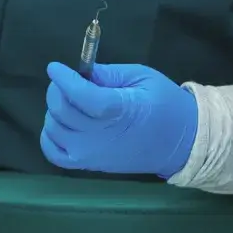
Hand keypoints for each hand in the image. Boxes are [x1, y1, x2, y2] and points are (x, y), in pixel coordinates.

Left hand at [40, 61, 198, 179]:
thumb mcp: (142, 78)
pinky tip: (61, 126)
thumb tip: (82, 72)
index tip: (55, 67)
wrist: (183, 144)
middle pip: (62, 111)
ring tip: (70, 103)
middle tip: (67, 82)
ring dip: (55, 112)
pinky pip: (54, 154)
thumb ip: (109, 73)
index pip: (79, 95)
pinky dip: (50, 138)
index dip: (63, 79)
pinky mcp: (89, 165)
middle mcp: (100, 136)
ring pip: (54, 129)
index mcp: (118, 110)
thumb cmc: (165, 106)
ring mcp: (92, 154)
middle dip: (58, 90)